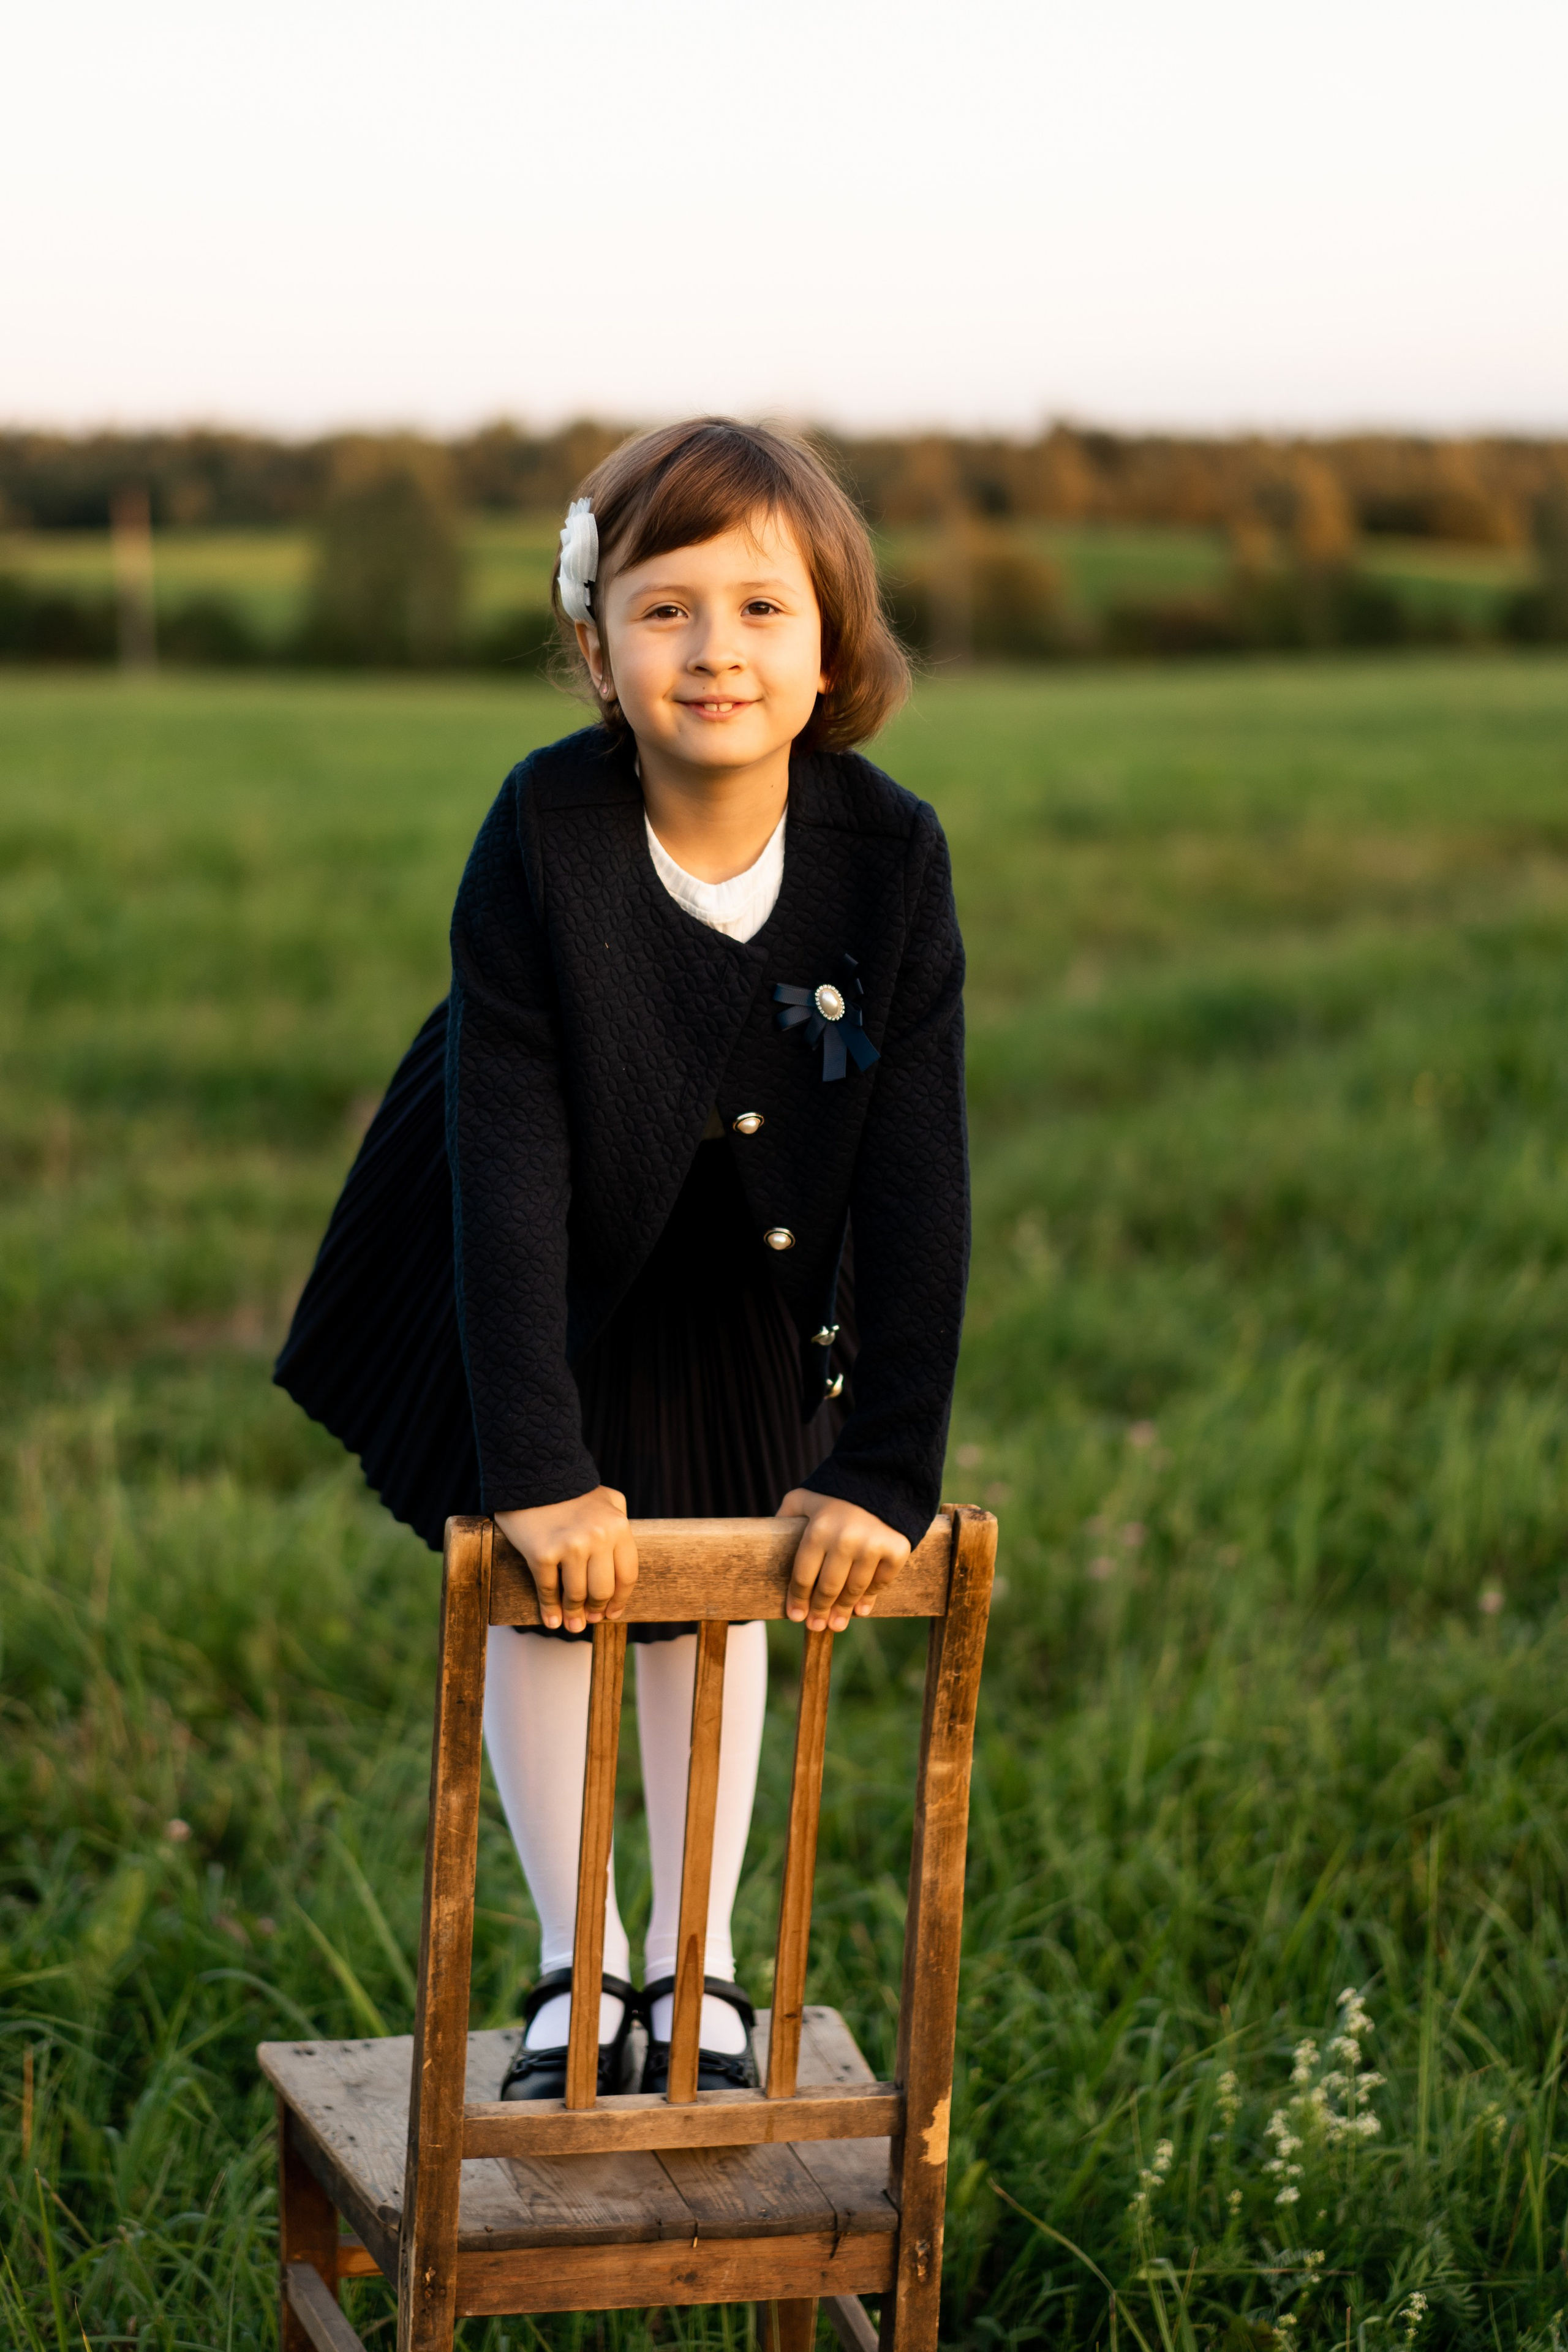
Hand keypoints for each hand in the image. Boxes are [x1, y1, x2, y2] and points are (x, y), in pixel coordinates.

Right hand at [495, 1487, 638, 1633]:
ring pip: (575, 1594)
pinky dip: (550, 1610)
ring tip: (572, 1624)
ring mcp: (570, 1546)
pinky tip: (551, 1620)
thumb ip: (619, 1526)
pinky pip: (548, 1590)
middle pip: (602, 1589)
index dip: (621, 1599)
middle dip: (597, 1609)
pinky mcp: (542, 1553)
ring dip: (574, 1615)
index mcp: (618, 1526)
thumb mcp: (608, 1500)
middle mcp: (598, 1537)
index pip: (626, 1575)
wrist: (532, 1473)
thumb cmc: (571, 1490)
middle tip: (591, 1619)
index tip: (614, 1612)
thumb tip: (621, 1565)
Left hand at [777, 1489, 911, 1632]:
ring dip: (843, 1611)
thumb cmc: (836, 1491)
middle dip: (819, 1611)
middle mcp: (845, 1540)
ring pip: (853, 1590)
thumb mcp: (805, 1497)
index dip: (798, 1600)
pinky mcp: (896, 1549)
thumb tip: (768, 1538)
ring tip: (836, 1624)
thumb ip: (786, 1516)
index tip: (795, 1616)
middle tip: (816, 1626)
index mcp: (818, 1529)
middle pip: (827, 1588)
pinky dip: (870, 1598)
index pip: (803, 1576)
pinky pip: (880, 1582)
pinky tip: (861, 1609)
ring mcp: (873, 1546)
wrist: (883, 1476)